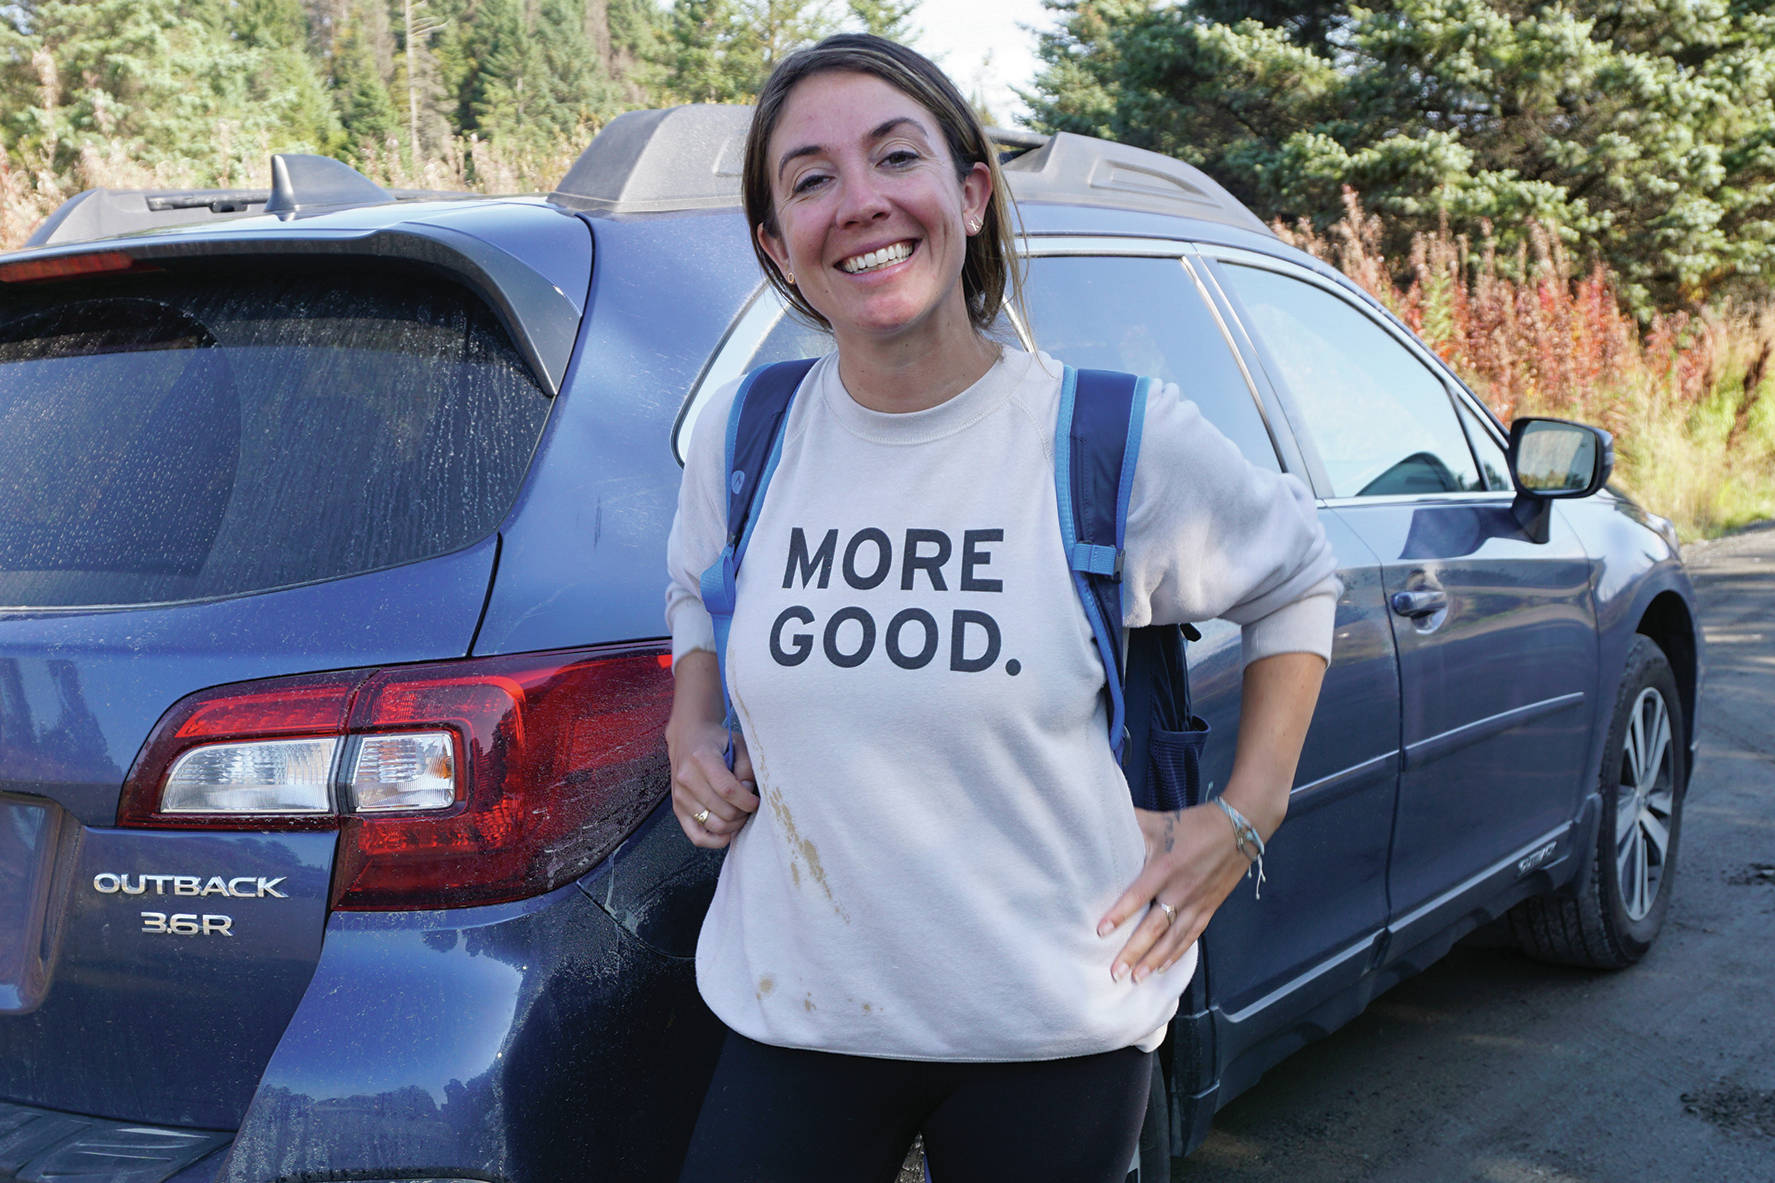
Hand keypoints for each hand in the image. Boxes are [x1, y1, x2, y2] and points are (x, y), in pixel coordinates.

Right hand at [665, 650, 758, 849]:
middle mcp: (686, 778)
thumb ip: (747, 767)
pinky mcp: (677, 809)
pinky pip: (696, 836)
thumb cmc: (717, 741)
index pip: (727, 789)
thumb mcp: (738, 743)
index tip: (756, 801)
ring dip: (733, 825)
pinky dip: (715, 840)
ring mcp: (679, 796)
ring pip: (713, 825)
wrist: (688, 737)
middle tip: (749, 806)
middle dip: (743, 813)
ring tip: (740, 815)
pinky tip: (728, 832)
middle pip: (722, 810)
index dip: (747, 800)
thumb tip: (747, 793)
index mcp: (701, 758)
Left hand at [1096, 802, 1253, 982]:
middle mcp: (1181, 889)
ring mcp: (1197, 902)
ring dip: (1153, 960)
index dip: (1120, 914)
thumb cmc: (1192, 824)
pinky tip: (1162, 968)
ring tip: (1135, 978)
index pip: (1138, 894)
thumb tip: (1101, 817)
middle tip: (1115, 972)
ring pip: (1173, 938)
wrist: (1238, 829)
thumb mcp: (1159, 821)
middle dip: (1134, 951)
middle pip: (1154, 927)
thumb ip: (1130, 823)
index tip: (1101, 931)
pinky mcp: (1209, 908)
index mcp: (1165, 867)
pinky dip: (1176, 954)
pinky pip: (1190, 936)